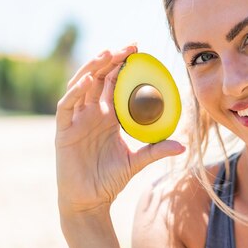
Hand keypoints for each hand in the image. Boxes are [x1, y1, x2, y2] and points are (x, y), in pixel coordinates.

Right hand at [55, 46, 184, 214]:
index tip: (140, 53)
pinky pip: (67, 106)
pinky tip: (88, 80)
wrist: (90, 201)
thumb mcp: (138, 161)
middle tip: (130, 46)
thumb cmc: (111, 179)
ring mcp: (76, 120)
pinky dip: (76, 92)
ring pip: (82, 85)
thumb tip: (183, 146)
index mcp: (109, 116)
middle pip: (100, 78)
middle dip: (113, 60)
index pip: (115, 84)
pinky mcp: (64, 131)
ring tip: (108, 53)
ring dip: (94, 68)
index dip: (125, 67)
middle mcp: (92, 113)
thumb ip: (157, 150)